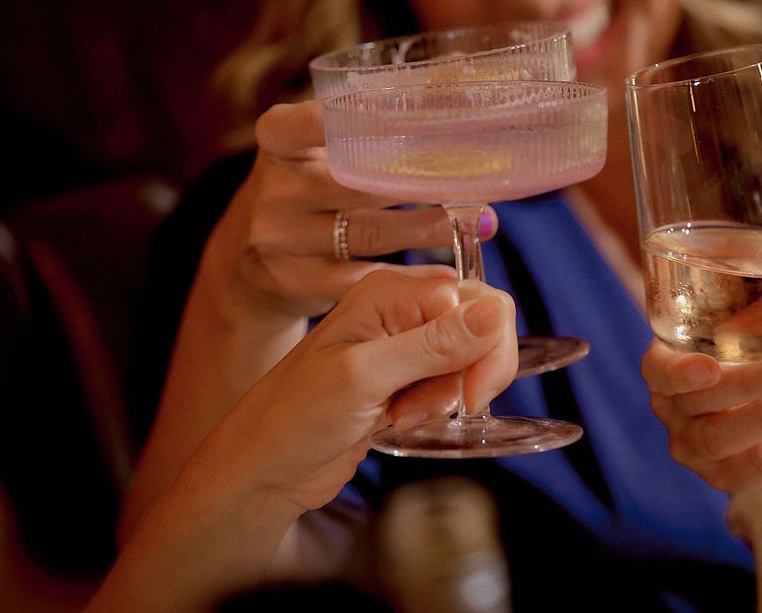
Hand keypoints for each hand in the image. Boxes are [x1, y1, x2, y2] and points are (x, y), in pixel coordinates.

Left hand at [182, 269, 517, 512]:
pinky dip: (435, 408)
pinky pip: (448, 384)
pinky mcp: (404, 377)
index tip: (469, 395)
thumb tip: (497, 311)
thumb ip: (434, 344)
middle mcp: (400, 308)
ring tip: (398, 416)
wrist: (264, 470)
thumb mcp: (366, 377)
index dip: (486, 348)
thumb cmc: (296, 418)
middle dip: (469, 373)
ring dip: (446, 397)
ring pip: (468, 361)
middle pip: (482, 326)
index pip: (479, 300)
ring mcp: (402, 344)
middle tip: (432, 408)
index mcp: (390, 291)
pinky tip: (397, 420)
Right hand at [208, 99, 495, 317]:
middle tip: (475, 172)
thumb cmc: (306, 184)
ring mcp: (281, 240)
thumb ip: (368, 114)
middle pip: (356, 181)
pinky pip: (363, 279)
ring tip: (480, 220)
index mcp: (277, 143)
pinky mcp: (298, 283)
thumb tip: (456, 68)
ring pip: (368, 232)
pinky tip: (446, 273)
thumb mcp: (316, 146)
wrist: (254, 259)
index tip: (418, 114)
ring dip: (429, 227)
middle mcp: (274, 190)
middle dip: (420, 177)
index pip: (308, 122)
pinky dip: (410, 280)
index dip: (357, 117)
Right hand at [642, 339, 761, 492]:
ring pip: (719, 439)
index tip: (710, 367)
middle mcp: (673, 405)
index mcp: (672, 358)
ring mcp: (692, 444)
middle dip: (750, 386)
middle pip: (697, 403)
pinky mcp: (720, 476)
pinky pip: (746, 471)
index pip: (658, 370)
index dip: (679, 371)